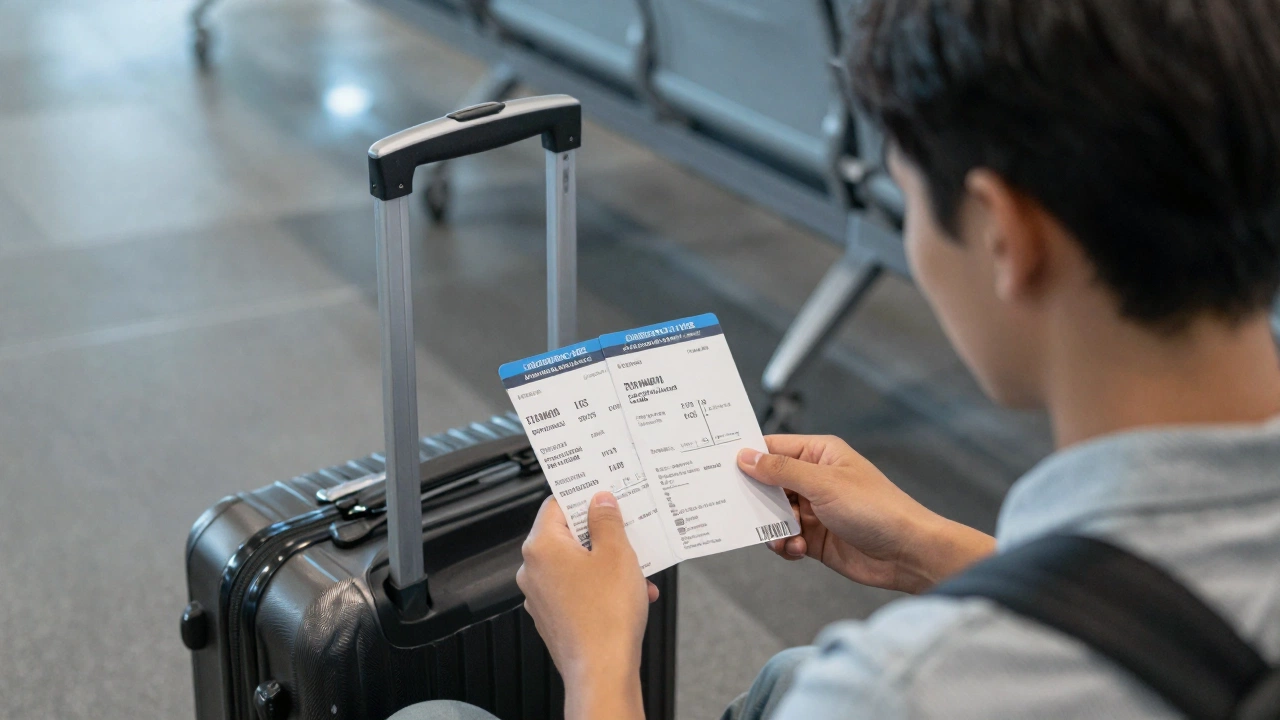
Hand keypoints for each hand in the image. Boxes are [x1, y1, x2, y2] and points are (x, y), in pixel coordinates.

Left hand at [516, 492, 653, 719]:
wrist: (602, 671)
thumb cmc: (606, 616)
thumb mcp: (617, 554)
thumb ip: (607, 520)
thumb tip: (600, 501)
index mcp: (542, 547)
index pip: (556, 504)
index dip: (582, 496)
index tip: (603, 494)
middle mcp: (533, 570)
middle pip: (567, 535)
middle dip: (601, 534)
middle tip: (627, 530)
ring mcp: (541, 596)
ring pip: (576, 565)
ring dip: (607, 563)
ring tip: (636, 571)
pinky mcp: (553, 616)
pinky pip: (578, 589)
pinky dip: (602, 587)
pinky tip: (631, 593)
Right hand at [738, 435, 994, 593]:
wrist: (908, 553)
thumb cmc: (878, 510)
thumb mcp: (823, 484)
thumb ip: (781, 471)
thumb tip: (746, 457)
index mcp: (820, 454)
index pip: (773, 448)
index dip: (748, 455)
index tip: (720, 465)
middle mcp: (816, 479)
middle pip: (769, 482)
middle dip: (754, 496)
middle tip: (735, 505)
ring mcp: (815, 510)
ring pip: (774, 513)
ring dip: (770, 525)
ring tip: (778, 534)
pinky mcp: (816, 538)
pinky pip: (785, 537)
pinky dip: (783, 543)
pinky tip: (794, 547)